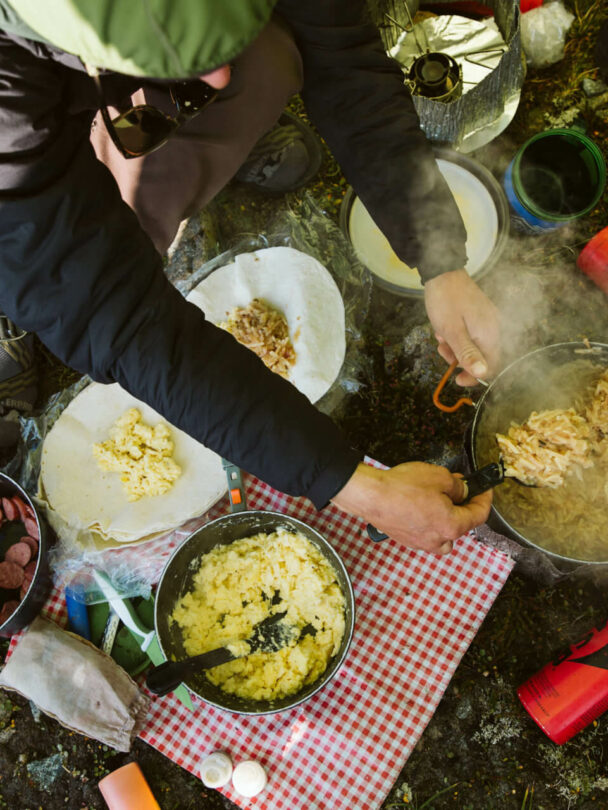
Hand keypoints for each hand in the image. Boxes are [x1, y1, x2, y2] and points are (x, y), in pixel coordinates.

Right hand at [331, 462, 492, 554]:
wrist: (371, 496)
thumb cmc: (402, 488)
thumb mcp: (439, 477)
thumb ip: (458, 486)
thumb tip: (463, 491)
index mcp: (452, 526)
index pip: (479, 515)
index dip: (485, 498)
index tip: (484, 489)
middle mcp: (438, 540)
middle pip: (462, 527)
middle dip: (464, 506)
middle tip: (459, 488)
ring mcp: (421, 542)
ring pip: (444, 536)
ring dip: (447, 521)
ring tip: (440, 502)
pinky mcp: (406, 539)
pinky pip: (426, 534)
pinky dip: (429, 523)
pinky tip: (421, 507)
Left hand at [424, 269, 499, 386]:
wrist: (442, 271)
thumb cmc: (445, 301)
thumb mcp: (452, 331)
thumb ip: (468, 353)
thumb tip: (483, 374)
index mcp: (490, 334)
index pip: (491, 366)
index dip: (474, 376)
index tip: (456, 379)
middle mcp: (494, 328)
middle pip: (481, 356)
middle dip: (460, 358)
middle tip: (443, 349)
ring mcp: (487, 320)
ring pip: (473, 345)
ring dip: (455, 347)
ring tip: (441, 336)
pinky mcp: (480, 314)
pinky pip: (470, 334)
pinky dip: (456, 335)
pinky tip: (445, 327)